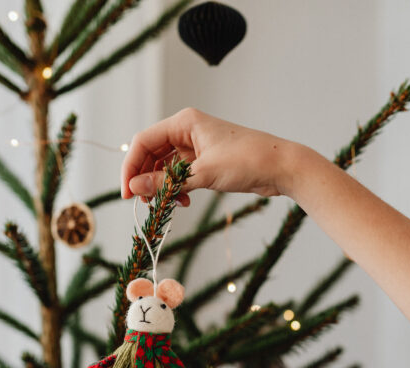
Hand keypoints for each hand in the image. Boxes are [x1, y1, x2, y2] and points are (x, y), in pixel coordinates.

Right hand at [121, 107, 301, 205]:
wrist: (282, 167)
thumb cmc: (247, 160)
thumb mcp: (203, 174)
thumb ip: (167, 182)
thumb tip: (135, 188)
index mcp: (185, 123)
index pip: (144, 142)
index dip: (131, 167)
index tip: (127, 193)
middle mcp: (188, 131)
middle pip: (152, 154)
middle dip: (146, 178)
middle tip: (143, 202)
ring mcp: (198, 147)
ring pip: (166, 167)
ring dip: (162, 186)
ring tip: (166, 203)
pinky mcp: (207, 162)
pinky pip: (181, 174)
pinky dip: (177, 188)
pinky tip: (182, 201)